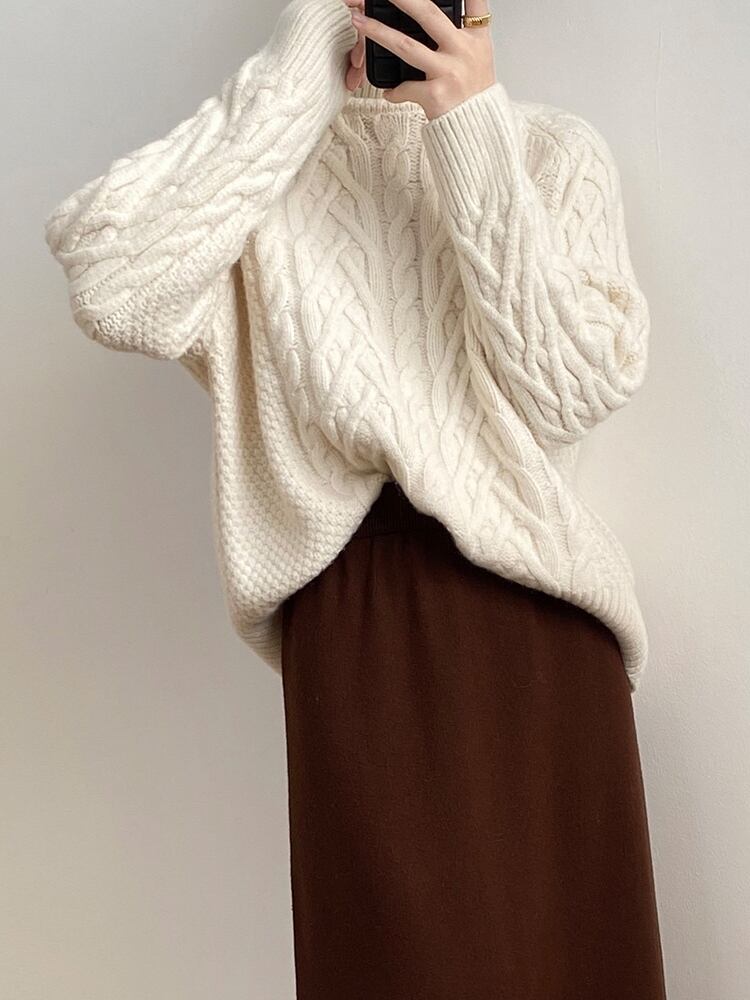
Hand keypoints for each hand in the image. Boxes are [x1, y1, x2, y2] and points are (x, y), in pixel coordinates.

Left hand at [344, 0, 496, 119]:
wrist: (479, 132)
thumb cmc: (474, 97)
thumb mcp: (479, 60)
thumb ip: (462, 36)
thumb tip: (431, 18)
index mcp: (476, 40)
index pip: (475, 2)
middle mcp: (464, 51)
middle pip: (429, 14)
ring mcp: (449, 72)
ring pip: (406, 45)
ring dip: (378, 31)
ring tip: (359, 22)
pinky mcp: (436, 95)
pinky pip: (405, 87)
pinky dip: (394, 91)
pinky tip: (388, 92)